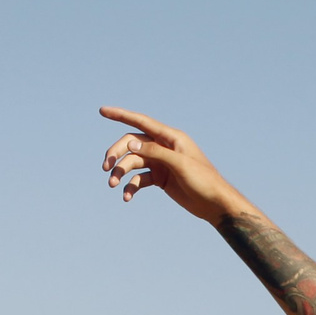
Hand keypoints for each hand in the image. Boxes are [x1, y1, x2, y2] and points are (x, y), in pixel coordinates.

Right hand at [98, 105, 245, 223]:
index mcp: (170, 138)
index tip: (102, 111)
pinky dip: (131, 187)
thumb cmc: (203, 180)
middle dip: (116, 154)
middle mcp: (163, 147)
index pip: (141, 122)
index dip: (121, 115)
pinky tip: (127, 197)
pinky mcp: (159, 178)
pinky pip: (139, 179)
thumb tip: (130, 144)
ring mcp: (160, 163)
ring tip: (113, 185)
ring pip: (132, 163)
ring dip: (120, 173)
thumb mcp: (179, 165)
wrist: (213, 203)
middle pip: (131, 145)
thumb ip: (155, 152)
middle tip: (105, 168)